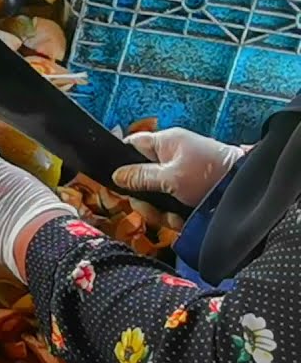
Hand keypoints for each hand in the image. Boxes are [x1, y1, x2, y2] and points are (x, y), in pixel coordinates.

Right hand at [112, 128, 244, 206]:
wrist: (246, 189)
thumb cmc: (209, 173)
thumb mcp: (170, 176)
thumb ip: (140, 177)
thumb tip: (116, 176)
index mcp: (164, 143)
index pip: (131, 144)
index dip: (120, 161)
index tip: (116, 182)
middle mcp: (169, 158)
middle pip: (139, 176)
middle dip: (142, 197)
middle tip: (149, 207)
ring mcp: (179, 176)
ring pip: (153, 195)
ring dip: (158, 210)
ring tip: (169, 217)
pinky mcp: (187, 194)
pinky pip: (169, 205)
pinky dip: (172, 215)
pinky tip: (180, 220)